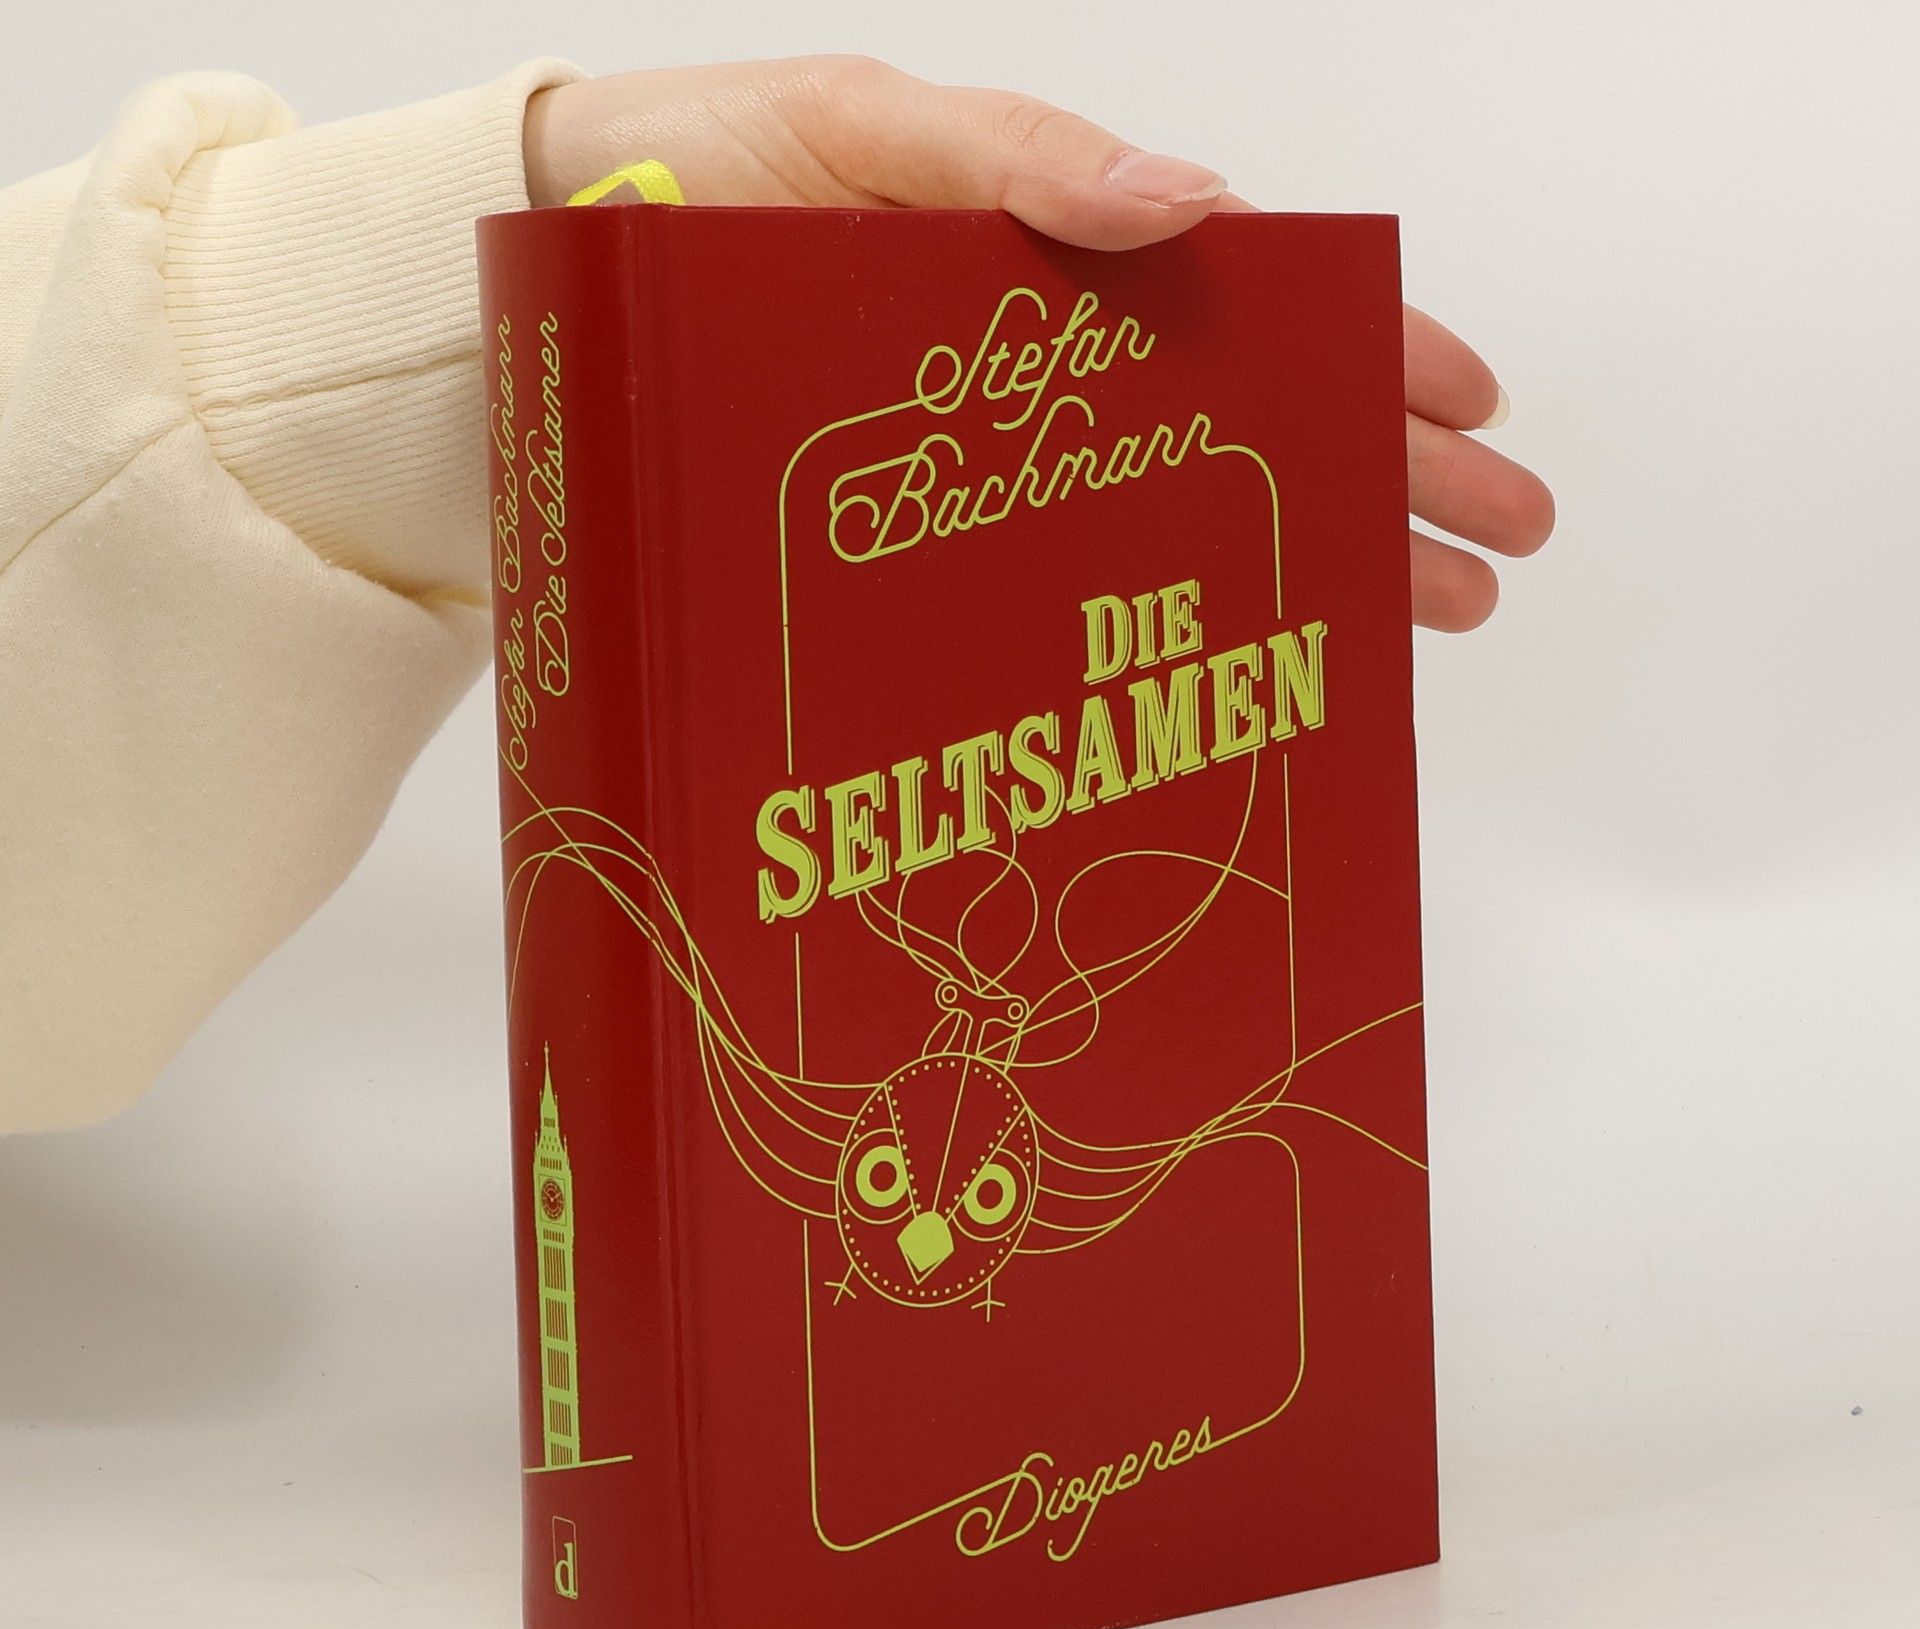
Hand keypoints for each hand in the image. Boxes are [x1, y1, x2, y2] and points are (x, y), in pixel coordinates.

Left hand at [524, 57, 1553, 632]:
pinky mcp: (917, 545)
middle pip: (1249, 431)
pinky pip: (1063, 591)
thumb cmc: (696, 180)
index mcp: (1057, 261)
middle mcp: (1045, 374)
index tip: (1470, 413)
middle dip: (1380, 488)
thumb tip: (1192, 200)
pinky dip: (1153, 628)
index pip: (1256, 313)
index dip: (1372, 360)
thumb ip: (1018, 163)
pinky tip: (1224, 673)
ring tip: (1415, 625)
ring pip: (1176, 524)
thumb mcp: (867, 135)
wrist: (552, 270)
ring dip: (1303, 568)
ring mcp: (990, 469)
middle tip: (1489, 561)